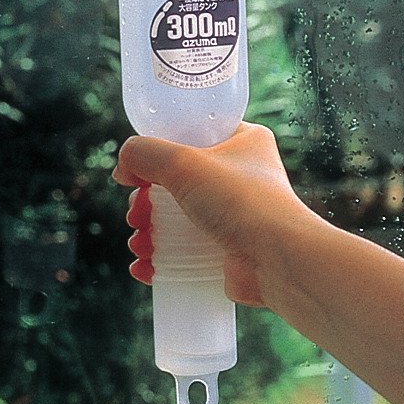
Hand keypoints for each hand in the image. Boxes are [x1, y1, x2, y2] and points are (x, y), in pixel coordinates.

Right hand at [113, 122, 316, 310]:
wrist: (279, 260)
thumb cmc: (242, 202)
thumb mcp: (183, 163)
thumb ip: (144, 154)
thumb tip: (123, 168)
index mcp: (241, 142)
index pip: (191, 137)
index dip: (158, 154)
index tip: (136, 173)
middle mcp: (241, 177)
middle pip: (176, 184)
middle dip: (146, 204)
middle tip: (136, 216)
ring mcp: (237, 216)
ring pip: (178, 220)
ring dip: (149, 233)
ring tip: (139, 244)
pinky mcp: (230, 251)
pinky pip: (187, 252)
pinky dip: (162, 260)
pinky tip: (145, 267)